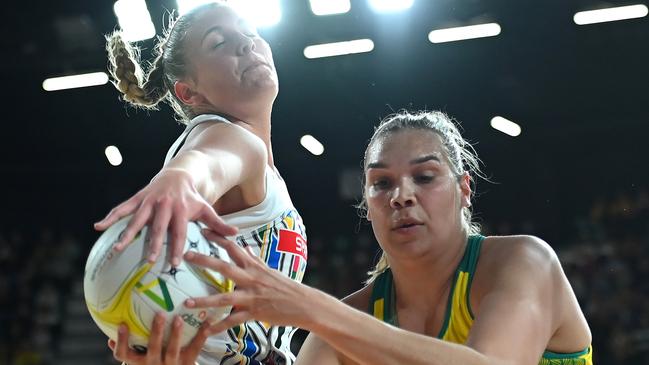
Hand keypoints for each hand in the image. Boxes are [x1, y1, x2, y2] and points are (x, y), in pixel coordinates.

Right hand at [94, 169, 236, 265]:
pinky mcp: (138, 198)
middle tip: (148, 260)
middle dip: (153, 244)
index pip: (179, 232)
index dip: (177, 247)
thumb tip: (235, 234)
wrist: (180, 174)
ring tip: (118, 248)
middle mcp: (164, 206)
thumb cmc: (193, 197)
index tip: (174, 262)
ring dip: (128, 234)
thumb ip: (219, 223)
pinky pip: (122, 207)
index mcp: (180, 211)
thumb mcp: (206, 208)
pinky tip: (98, 226)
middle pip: (157, 228)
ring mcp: (149, 202)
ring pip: (137, 219)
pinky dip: (111, 216)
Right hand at [108, 313, 207, 364]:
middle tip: (159, 314)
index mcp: (139, 362)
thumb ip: (133, 344)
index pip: (124, 354)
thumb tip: (116, 323)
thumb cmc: (154, 363)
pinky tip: (206, 324)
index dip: (122, 341)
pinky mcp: (187, 363)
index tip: (122, 324)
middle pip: (153, 348)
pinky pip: (195, 349)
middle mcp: (153, 364)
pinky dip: (201, 337)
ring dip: (176, 334)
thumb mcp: (141, 357)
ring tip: (179, 319)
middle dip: (156, 331)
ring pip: (173, 350)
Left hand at [183, 231, 313, 333]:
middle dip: (204, 261)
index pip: (233, 247)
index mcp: (254, 266)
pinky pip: (233, 321)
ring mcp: (251, 296)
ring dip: (204, 300)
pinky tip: (206, 330)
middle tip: (185, 255)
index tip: (203, 231)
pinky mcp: (254, 313)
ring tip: (187, 302)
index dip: (218, 238)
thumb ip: (255, 259)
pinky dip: (219, 326)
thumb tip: (247, 246)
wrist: (304, 303)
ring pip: (224, 297)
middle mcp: (251, 278)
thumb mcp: (270, 270)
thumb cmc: (285, 287)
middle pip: (224, 267)